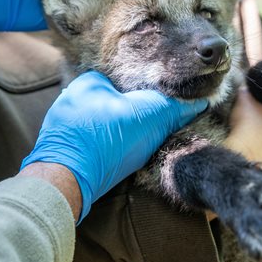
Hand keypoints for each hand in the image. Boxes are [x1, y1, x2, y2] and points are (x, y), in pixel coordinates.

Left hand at [21, 71, 206, 222]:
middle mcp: (71, 98)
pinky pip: (88, 139)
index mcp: (88, 81)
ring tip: (135, 140)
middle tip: (152, 122)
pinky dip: (103, 145)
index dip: (147, 87)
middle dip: (131, 109)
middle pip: (113, 100)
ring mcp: (63, 124)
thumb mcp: (146, 118)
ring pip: (100, 121)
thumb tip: (200, 102)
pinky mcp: (61, 147)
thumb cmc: (102, 143)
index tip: (163, 99)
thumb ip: (172, 107)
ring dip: (116, 129)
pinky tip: (115, 154)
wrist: (64, 184)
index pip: (125, 77)